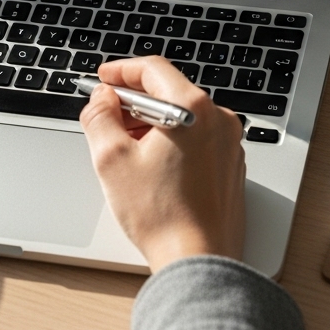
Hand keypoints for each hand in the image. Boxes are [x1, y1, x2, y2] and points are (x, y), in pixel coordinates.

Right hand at [79, 56, 246, 271]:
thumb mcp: (112, 159)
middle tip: (106, 115)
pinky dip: (172, 141)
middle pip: (170, 91)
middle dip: (134, 101)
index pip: (153, 69)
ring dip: (151, 123)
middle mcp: (219, 120)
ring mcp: (229, 144)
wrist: (198, 260)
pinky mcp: (230, 165)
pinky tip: (151, 165)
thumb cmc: (162, 216)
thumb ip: (100, 117)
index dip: (121, 71)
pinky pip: (197, 138)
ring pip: (183, 116)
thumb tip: (100, 99)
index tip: (102, 79)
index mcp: (193, 109)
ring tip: (125, 146)